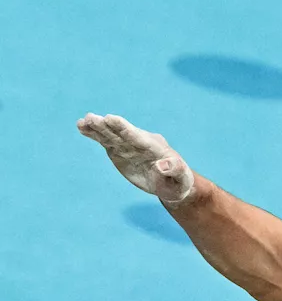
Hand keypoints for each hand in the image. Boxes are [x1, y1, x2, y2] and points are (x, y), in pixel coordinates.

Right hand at [77, 113, 194, 204]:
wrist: (171, 182)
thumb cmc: (179, 181)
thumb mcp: (181, 179)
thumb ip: (175, 170)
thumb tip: (162, 165)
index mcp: (155, 147)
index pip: (138, 136)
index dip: (124, 128)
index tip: (111, 118)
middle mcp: (140, 142)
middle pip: (122, 133)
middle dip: (107, 126)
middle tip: (91, 117)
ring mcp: (129, 146)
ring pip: (111, 135)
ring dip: (97, 128)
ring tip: (82, 121)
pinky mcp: (119, 151)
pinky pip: (105, 141)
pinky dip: (94, 135)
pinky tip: (81, 126)